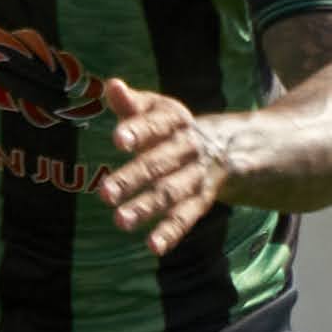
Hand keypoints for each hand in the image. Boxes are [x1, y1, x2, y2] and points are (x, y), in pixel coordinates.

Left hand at [99, 78, 234, 254]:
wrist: (227, 147)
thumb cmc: (172, 127)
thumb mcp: (157, 111)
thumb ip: (131, 103)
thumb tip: (111, 85)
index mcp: (177, 122)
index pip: (157, 125)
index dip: (138, 131)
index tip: (117, 139)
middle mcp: (190, 148)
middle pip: (160, 162)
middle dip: (133, 177)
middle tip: (104, 193)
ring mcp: (197, 175)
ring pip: (172, 192)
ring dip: (147, 207)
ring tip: (120, 221)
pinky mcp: (202, 199)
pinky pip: (187, 216)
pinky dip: (171, 232)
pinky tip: (153, 247)